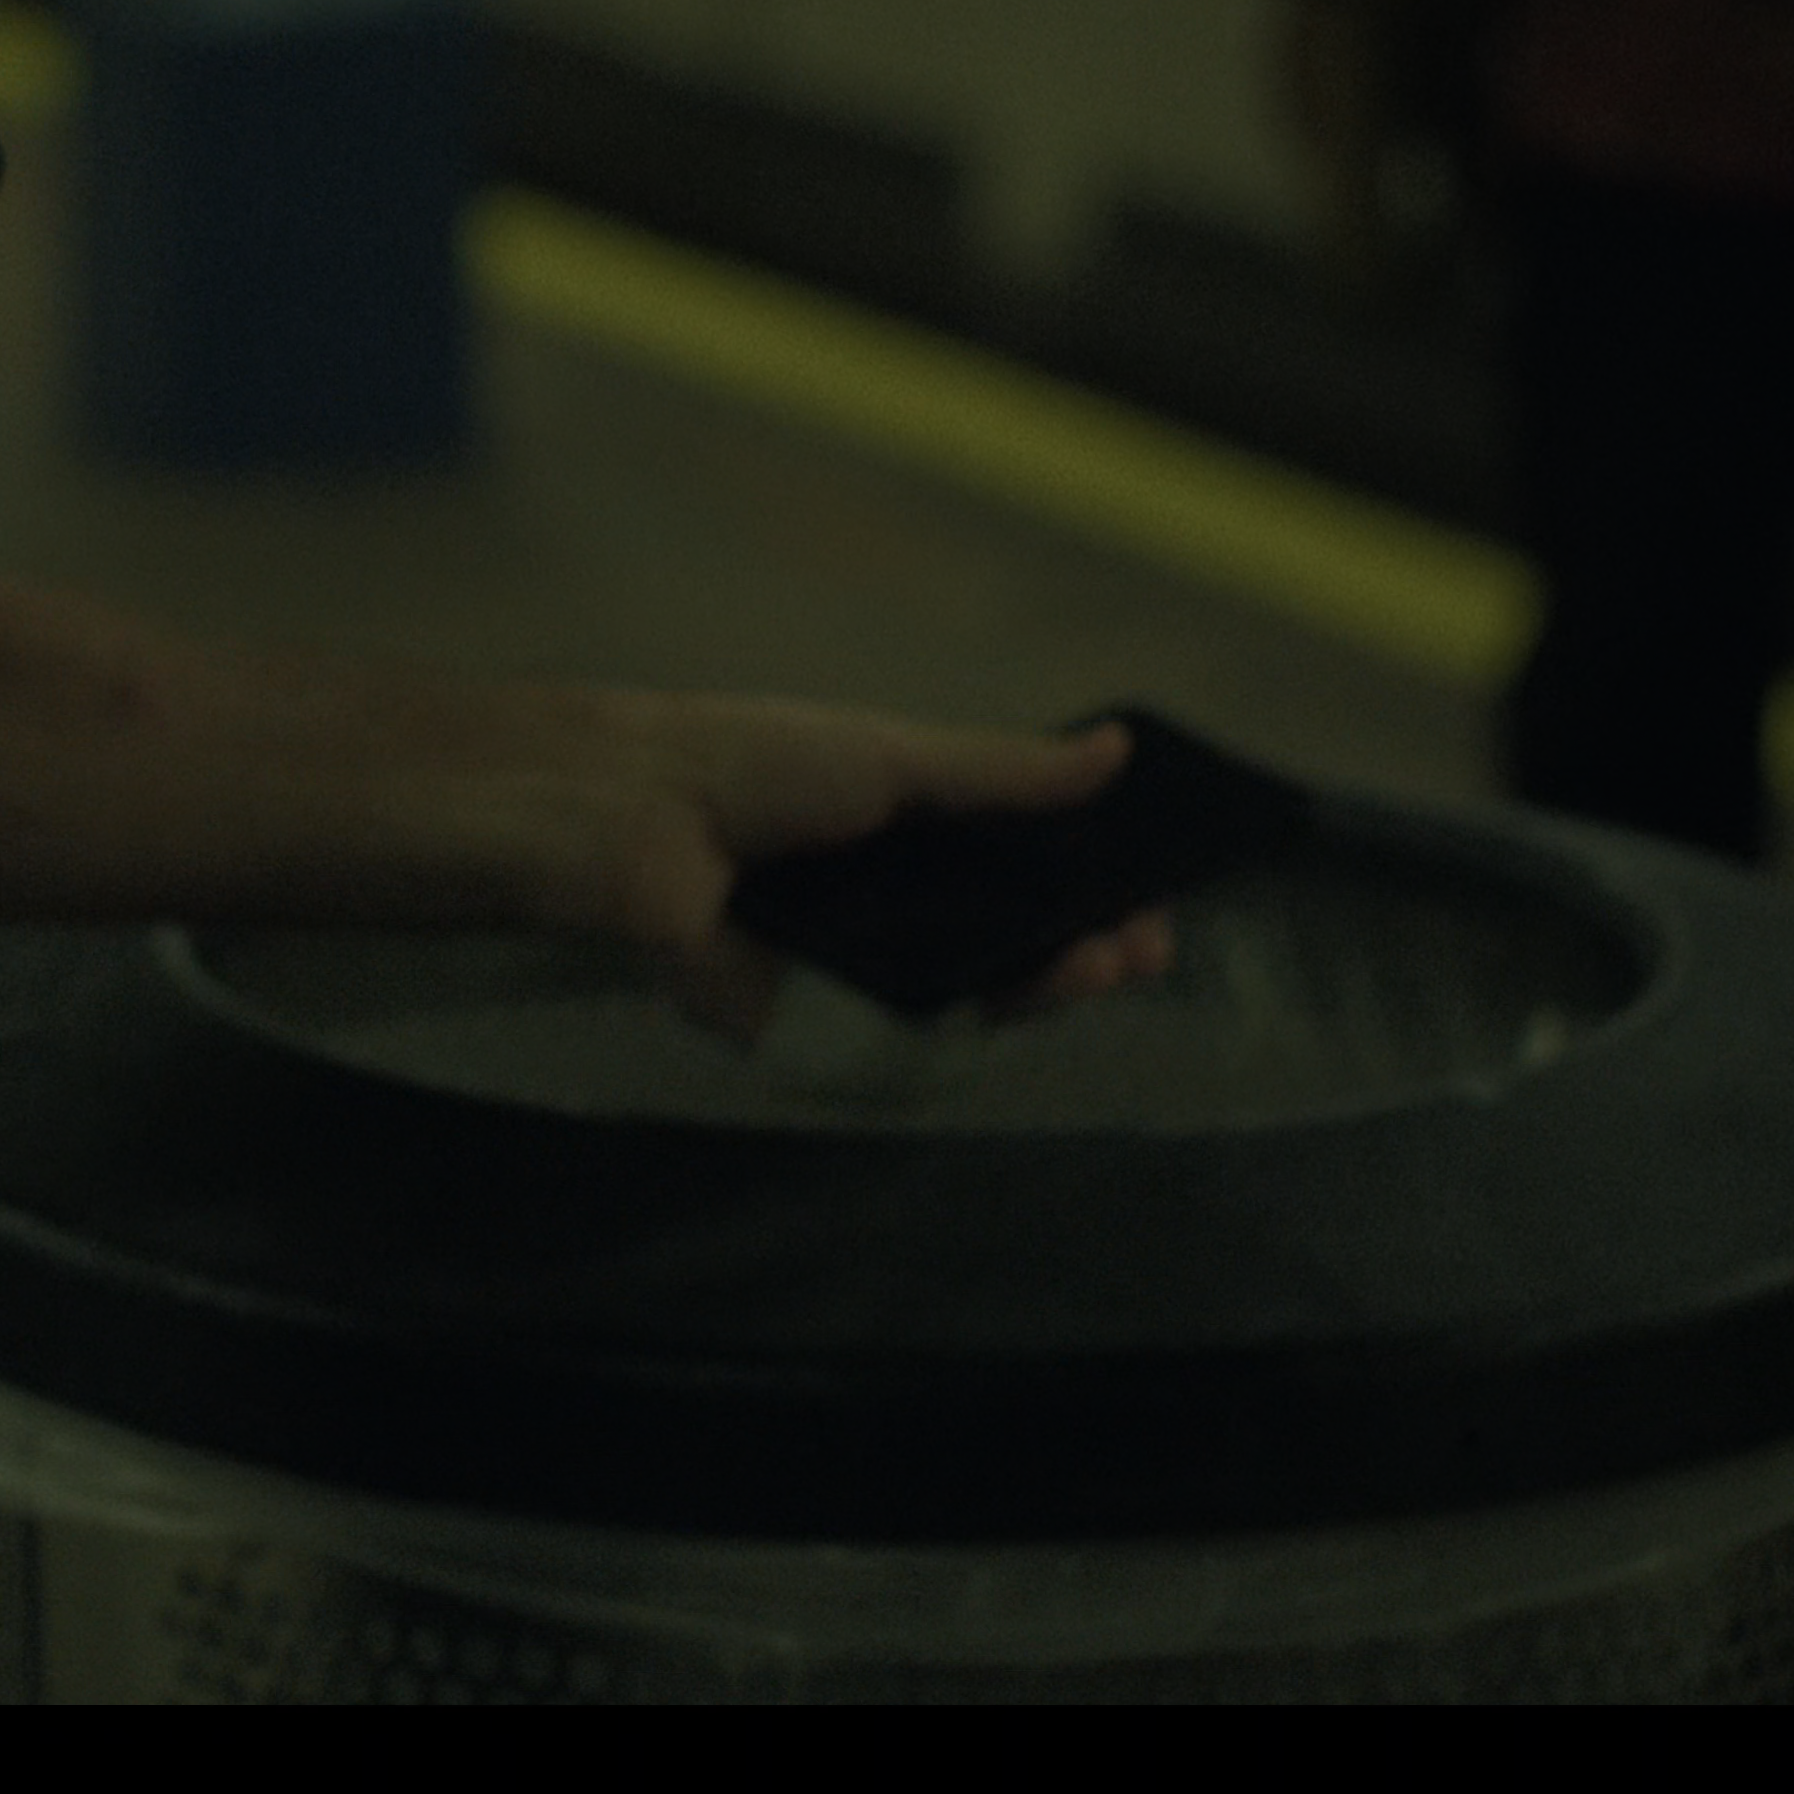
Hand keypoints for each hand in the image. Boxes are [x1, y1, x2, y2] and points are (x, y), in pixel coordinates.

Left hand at [549, 694, 1177, 1040]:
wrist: (641, 816)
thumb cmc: (756, 766)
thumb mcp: (896, 758)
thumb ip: (1003, 774)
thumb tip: (1114, 752)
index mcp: (908, 843)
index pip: (1021, 884)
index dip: (1090, 898)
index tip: (1152, 904)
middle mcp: (888, 912)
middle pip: (1007, 953)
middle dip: (1085, 952)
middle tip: (1140, 946)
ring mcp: (855, 974)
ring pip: (968, 1002)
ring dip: (1043, 989)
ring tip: (1100, 961)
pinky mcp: (815, 1025)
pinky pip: (898, 1042)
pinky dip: (961, 1026)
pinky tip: (1010, 1001)